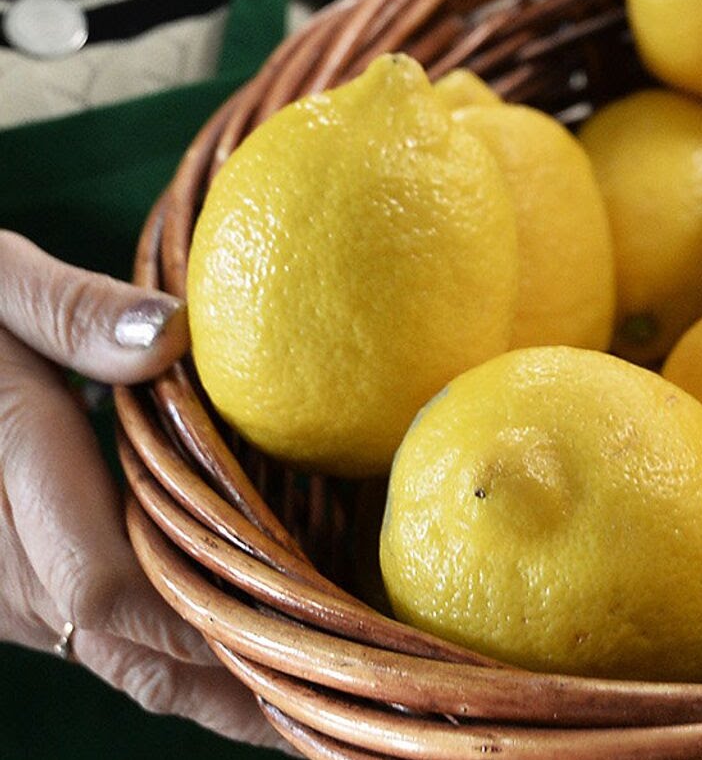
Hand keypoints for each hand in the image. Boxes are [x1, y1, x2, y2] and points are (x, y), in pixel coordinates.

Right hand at [0, 231, 283, 749]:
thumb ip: (74, 311)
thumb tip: (168, 338)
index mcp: (12, 472)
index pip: (113, 589)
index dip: (209, 628)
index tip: (306, 641)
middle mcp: (6, 562)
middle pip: (133, 652)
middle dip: (240, 686)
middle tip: (350, 705)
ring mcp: (8, 592)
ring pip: (124, 664)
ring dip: (222, 690)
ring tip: (327, 707)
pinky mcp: (20, 597)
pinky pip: (110, 650)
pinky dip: (188, 669)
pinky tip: (264, 672)